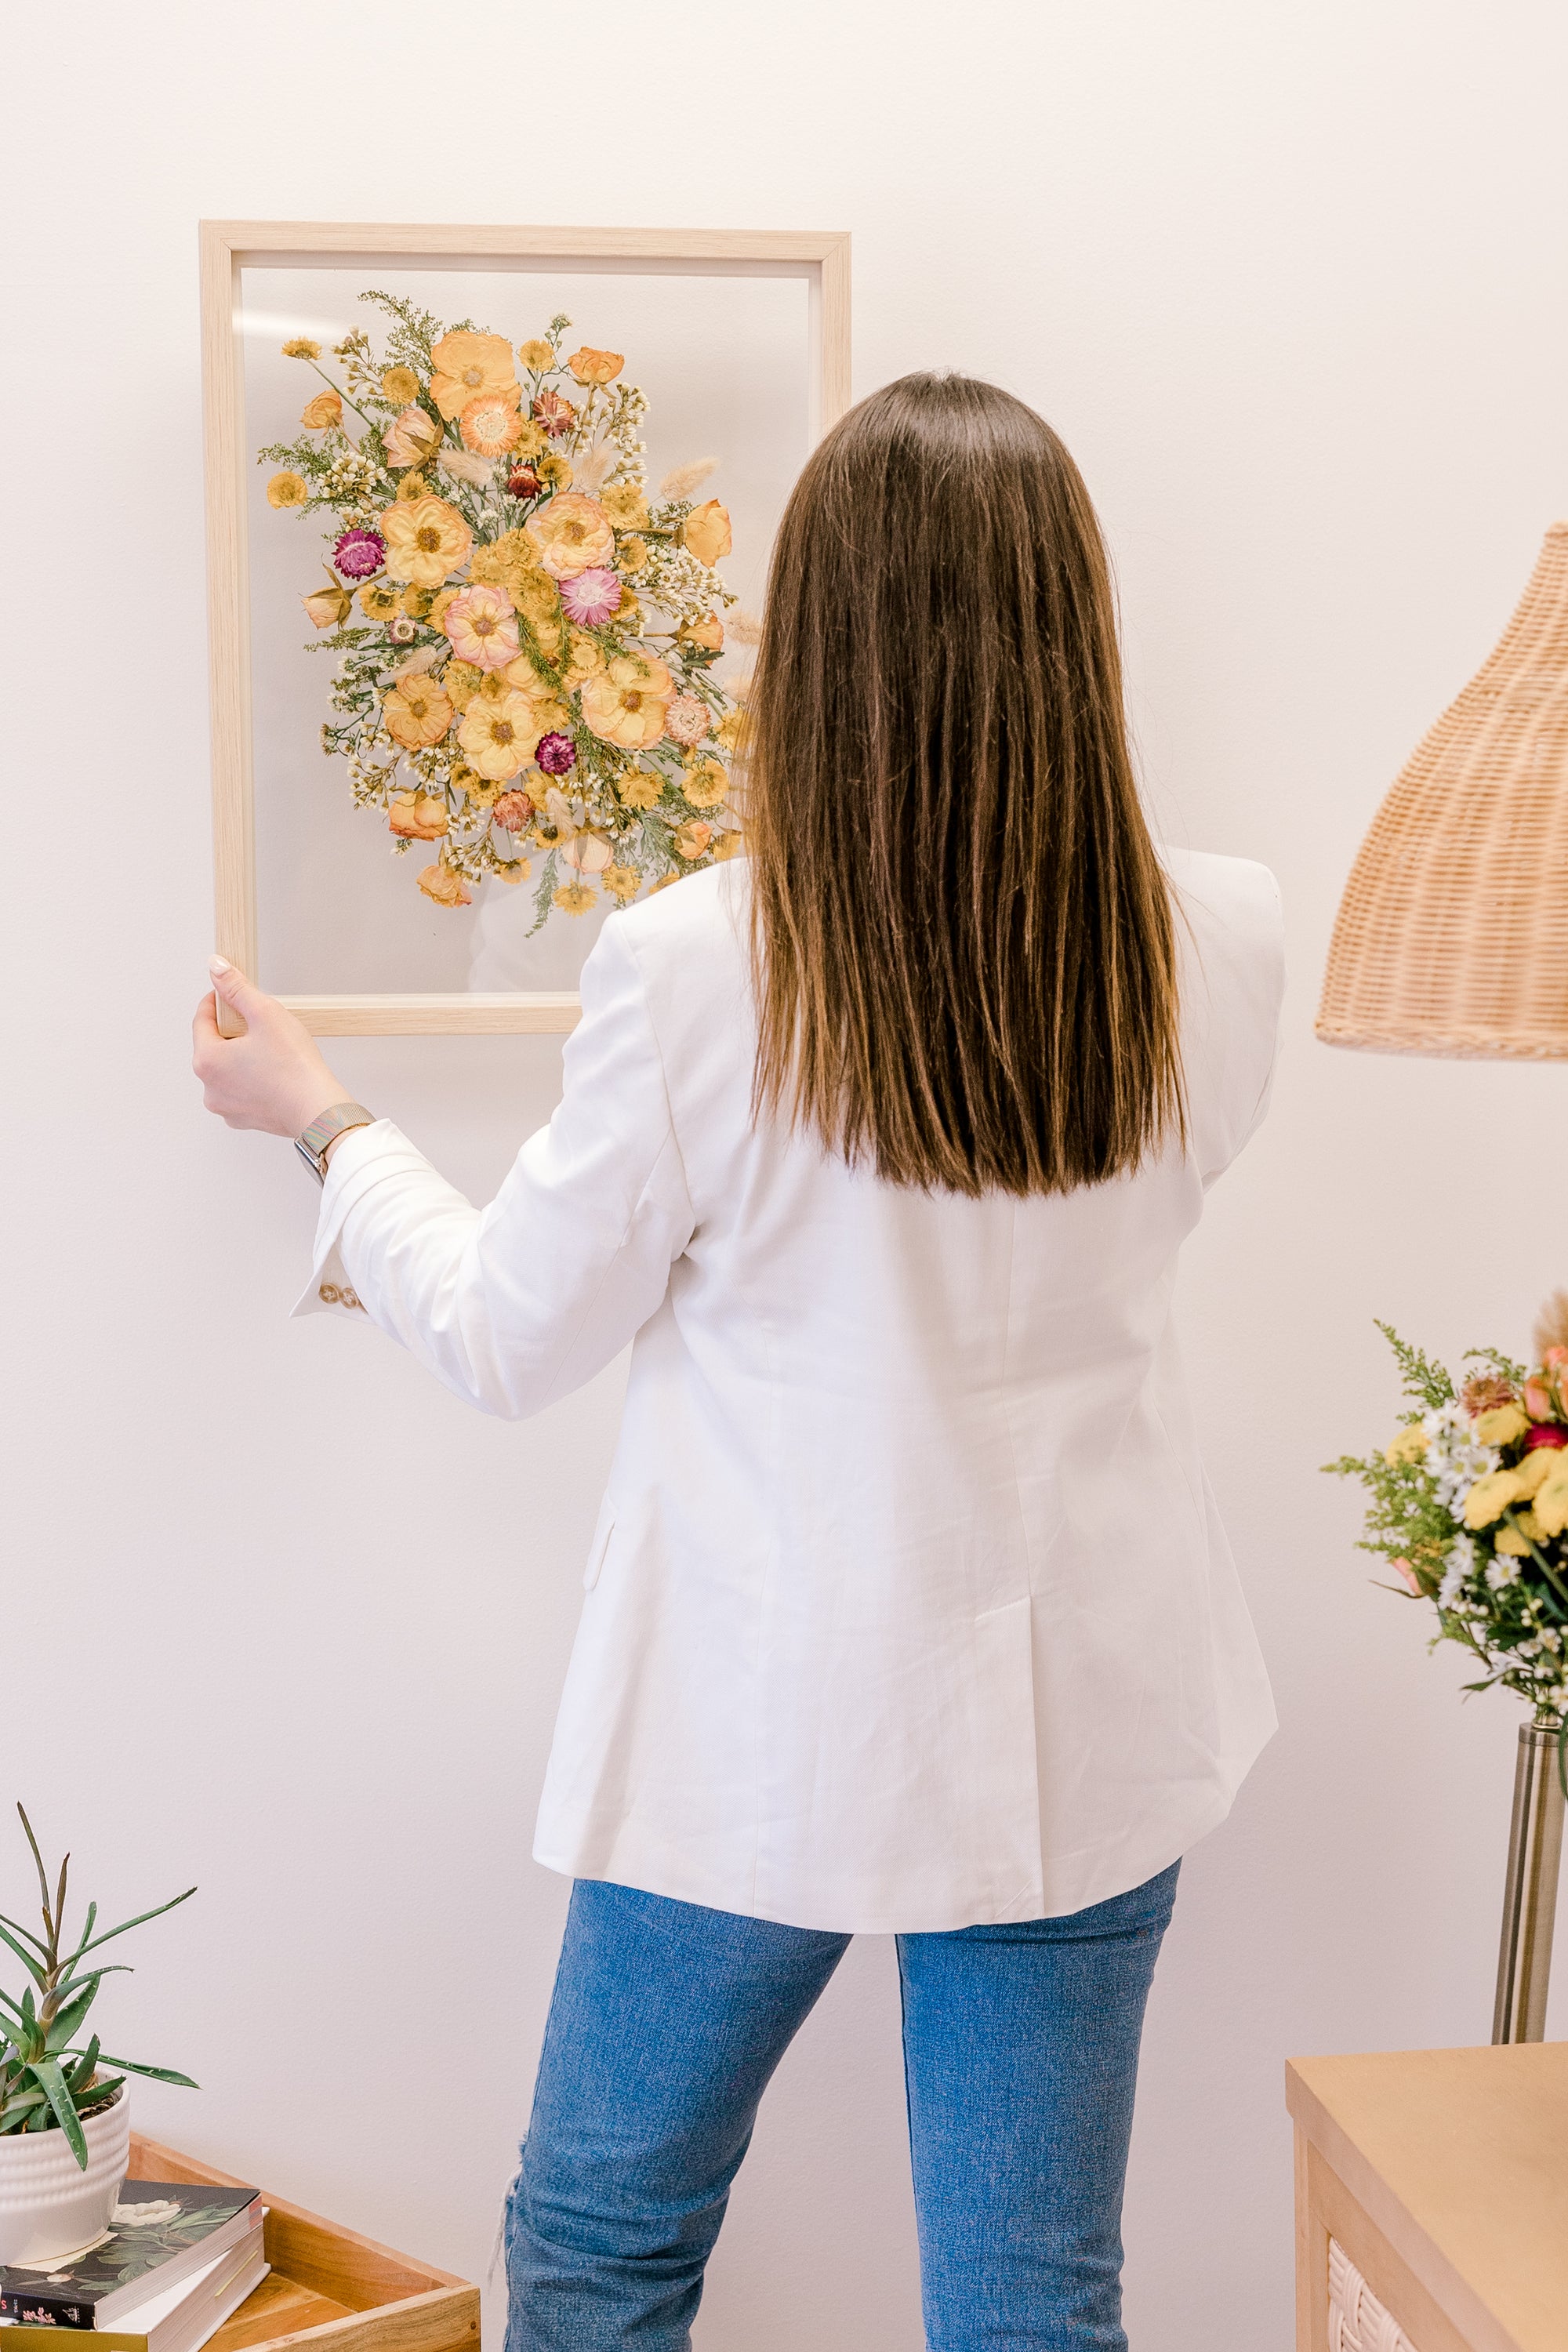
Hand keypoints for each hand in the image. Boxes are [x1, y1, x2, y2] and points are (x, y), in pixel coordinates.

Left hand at [193, 958, 349, 1137]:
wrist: (318, 1110)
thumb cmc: (295, 1067)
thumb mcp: (266, 1014)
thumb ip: (237, 988)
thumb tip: (217, 968)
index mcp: (207, 1060)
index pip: (201, 1020)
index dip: (216, 1001)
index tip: (229, 993)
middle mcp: (208, 1087)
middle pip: (213, 1046)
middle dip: (231, 1031)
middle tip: (259, 1025)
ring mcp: (224, 1106)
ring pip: (226, 1069)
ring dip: (239, 1056)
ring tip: (269, 1051)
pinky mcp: (241, 1118)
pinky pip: (239, 1090)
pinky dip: (250, 1079)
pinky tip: (272, 1073)